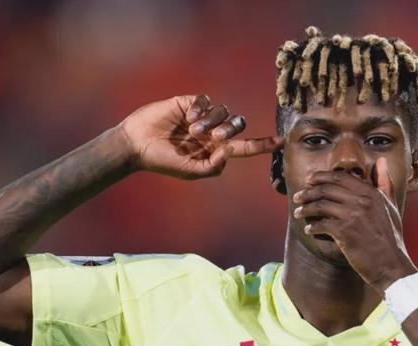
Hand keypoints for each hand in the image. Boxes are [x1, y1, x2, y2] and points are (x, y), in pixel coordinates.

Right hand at [120, 95, 282, 178]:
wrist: (137, 145)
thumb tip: (229, 151)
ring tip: (193, 131)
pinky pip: (205, 101)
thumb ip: (213, 167)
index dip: (262, 145)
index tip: (280, 142)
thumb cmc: (163, 162)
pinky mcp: (189, 103)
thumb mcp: (191, 172)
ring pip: (223, 111)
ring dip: (212, 122)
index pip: (244, 147)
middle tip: (214, 137)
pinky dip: (200, 110)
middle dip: (231, 130)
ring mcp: (202, 117)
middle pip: (238, 125)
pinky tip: (187, 119)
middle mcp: (212, 133)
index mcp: (216, 150)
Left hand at [292, 158, 416, 291]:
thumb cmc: (390, 237)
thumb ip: (384, 182)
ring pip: (320, 205)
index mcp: (372, 192)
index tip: (309, 180)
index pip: (340, 177)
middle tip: (298, 197)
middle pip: (326, 189)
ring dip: (305, 208)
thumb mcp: (390, 206)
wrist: (390, 264)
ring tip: (297, 212)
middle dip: (308, 192)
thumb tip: (381, 160)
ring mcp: (353, 216)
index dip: (321, 177)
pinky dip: (312, 227)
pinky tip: (308, 230)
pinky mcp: (345, 233)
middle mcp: (362, 201)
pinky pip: (321, 225)